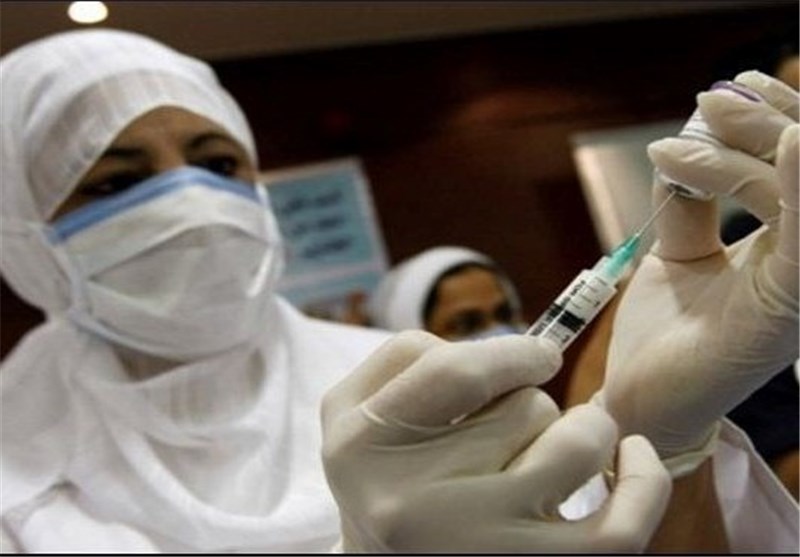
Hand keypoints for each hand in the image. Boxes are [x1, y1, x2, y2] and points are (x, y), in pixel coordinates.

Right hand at [321, 331, 670, 552]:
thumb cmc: (381, 475)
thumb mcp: (355, 409)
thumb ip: (409, 357)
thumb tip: (513, 351)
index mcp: (361, 448)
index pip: (458, 372)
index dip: (515, 353)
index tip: (541, 354)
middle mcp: (411, 506)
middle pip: (524, 410)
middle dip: (533, 400)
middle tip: (515, 429)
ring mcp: (474, 548)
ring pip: (574, 448)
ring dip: (584, 430)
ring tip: (566, 441)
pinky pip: (618, 529)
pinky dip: (643, 482)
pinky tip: (632, 457)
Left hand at [601, 71, 798, 463]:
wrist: (643, 396)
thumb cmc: (670, 330)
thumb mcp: (679, 251)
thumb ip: (692, 201)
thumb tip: (684, 142)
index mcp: (790, 244)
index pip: (798, 166)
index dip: (775, 118)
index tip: (729, 88)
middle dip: (762, 123)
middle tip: (709, 104)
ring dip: (761, 143)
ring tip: (706, 120)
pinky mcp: (788, 309)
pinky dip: (799, 187)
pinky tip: (790, 145)